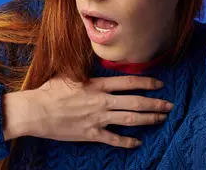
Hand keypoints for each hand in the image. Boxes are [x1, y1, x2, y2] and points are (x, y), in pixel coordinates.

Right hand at [27, 76, 172, 147]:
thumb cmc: (50, 90)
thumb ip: (85, 70)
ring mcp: (98, 119)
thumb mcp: (69, 73)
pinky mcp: (91, 134)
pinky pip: (114, 139)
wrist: (36, 111)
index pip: (129, 83)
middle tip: (170, 106)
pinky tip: (138, 142)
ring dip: (148, 120)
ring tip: (161, 119)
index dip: (147, 83)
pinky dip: (127, 142)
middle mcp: (102, 102)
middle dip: (155, 104)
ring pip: (130, 120)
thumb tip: (94, 63)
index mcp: (97, 85)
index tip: (159, 84)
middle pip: (135, 103)